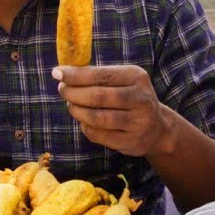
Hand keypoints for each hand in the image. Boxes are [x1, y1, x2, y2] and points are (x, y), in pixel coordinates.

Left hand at [53, 65, 172, 157]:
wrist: (158, 128)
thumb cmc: (130, 98)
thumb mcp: (123, 81)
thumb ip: (98, 76)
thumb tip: (63, 72)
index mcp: (137, 77)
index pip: (102, 75)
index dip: (76, 75)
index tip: (57, 73)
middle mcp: (141, 99)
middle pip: (98, 96)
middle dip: (73, 93)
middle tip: (62, 90)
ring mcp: (138, 122)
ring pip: (97, 118)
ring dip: (77, 110)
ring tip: (71, 105)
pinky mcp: (131, 141)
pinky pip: (98, 134)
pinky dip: (85, 126)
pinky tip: (84, 120)